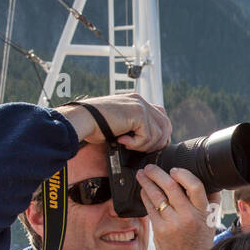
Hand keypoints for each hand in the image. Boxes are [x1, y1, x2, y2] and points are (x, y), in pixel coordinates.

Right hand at [56, 93, 171, 151]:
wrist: (83, 120)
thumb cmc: (96, 126)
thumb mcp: (122, 125)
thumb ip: (137, 127)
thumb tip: (154, 141)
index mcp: (138, 102)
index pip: (162, 118)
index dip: (160, 135)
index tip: (149, 146)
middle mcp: (141, 101)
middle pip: (165, 125)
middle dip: (157, 142)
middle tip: (139, 148)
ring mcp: (140, 106)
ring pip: (158, 134)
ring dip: (143, 145)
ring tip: (127, 144)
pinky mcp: (137, 113)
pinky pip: (147, 136)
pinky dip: (136, 144)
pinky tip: (123, 141)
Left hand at [137, 165, 211, 249]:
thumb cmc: (201, 243)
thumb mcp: (211, 222)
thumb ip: (211, 202)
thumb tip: (210, 181)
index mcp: (203, 213)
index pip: (195, 187)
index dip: (183, 174)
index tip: (174, 169)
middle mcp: (188, 217)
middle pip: (171, 187)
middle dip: (157, 174)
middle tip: (150, 167)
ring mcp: (173, 224)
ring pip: (157, 196)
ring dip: (146, 182)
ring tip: (141, 175)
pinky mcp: (160, 231)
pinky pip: (150, 208)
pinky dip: (145, 197)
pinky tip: (143, 192)